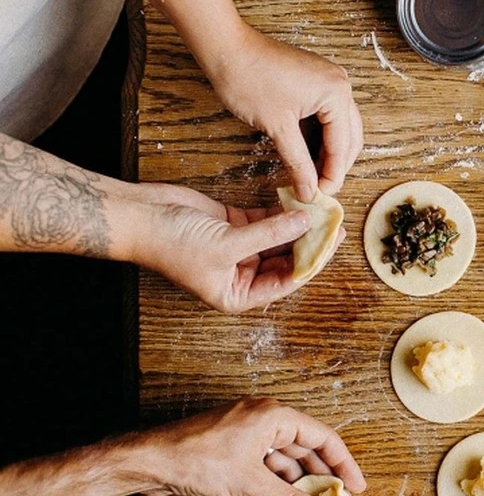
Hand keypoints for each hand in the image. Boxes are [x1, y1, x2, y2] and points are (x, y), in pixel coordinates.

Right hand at [126, 182, 343, 312]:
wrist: (138, 217)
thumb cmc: (172, 243)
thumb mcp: (228, 243)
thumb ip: (270, 233)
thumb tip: (307, 222)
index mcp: (237, 294)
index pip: (286, 281)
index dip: (312, 261)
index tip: (332, 242)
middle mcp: (240, 276)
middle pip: (286, 260)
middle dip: (309, 242)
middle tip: (334, 224)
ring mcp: (238, 249)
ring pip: (278, 238)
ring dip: (297, 225)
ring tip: (322, 210)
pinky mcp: (233, 225)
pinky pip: (264, 221)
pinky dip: (280, 212)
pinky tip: (299, 201)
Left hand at [127, 397, 365, 495]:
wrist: (150, 461)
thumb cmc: (193, 459)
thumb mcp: (249, 484)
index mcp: (274, 415)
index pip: (323, 437)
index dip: (344, 462)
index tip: (356, 485)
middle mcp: (265, 418)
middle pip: (308, 446)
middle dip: (325, 474)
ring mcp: (249, 432)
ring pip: (288, 456)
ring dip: (303, 480)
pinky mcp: (236, 446)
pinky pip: (270, 462)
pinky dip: (282, 481)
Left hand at [208, 25, 362, 201]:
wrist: (225, 48)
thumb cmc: (248, 77)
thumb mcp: (277, 127)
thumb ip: (298, 163)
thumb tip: (309, 191)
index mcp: (336, 93)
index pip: (342, 145)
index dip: (332, 175)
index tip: (320, 196)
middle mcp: (340, 85)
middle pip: (349, 138)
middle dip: (335, 166)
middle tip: (318, 190)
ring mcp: (329, 82)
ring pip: (340, 129)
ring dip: (328, 153)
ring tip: (313, 176)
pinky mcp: (316, 82)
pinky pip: (327, 117)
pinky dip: (319, 138)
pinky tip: (307, 155)